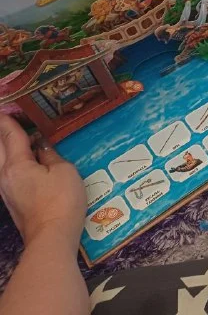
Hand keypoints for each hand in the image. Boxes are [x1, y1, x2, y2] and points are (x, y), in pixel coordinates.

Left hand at [0, 116, 85, 247]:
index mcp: (16, 165)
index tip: (6, 109)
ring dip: (5, 148)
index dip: (9, 120)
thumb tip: (42, 148)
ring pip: (0, 161)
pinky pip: (8, 173)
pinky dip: (11, 160)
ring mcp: (6, 190)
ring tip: (17, 139)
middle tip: (7, 121)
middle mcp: (5, 176)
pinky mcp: (13, 201)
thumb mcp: (64, 171)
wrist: (52, 237)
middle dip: (2, 133)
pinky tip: (24, 160)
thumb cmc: (61, 200)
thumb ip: (51, 155)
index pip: (11, 136)